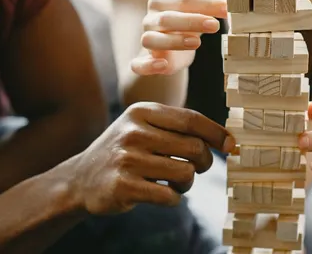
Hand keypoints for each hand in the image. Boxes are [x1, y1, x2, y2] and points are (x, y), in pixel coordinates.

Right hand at [67, 102, 234, 214]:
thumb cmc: (124, 152)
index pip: (191, 119)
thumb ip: (176, 128)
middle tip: (197, 169)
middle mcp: (134, 132)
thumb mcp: (142, 127)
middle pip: (194, 148)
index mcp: (142, 112)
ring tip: (176, 183)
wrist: (80, 179)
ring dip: (187, 184)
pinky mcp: (124, 186)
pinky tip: (161, 194)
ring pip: (185, 173)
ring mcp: (127, 159)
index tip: (231, 145)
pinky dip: (173, 199)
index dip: (217, 133)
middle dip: (204, 163)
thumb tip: (225, 138)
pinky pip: (169, 196)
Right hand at [131, 0, 226, 74]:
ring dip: (173, 41)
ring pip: (151, 40)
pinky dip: (148, 66)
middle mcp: (150, 20)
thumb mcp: (199, 14)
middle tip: (214, 25)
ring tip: (196, 43)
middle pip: (166, 18)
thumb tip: (232, 4)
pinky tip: (162, 65)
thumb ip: (213, 8)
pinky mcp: (143, 62)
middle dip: (191, 21)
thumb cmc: (185, 26)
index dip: (205, 5)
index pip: (184, 0)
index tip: (226, 9)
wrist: (168, 49)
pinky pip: (138, 64)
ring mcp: (145, 40)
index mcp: (162, 2)